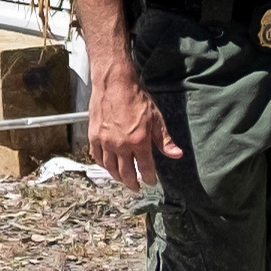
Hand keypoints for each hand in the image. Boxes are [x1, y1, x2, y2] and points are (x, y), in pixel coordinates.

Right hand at [86, 67, 176, 189]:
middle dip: (133, 183)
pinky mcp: (94, 136)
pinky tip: (108, 166)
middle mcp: (120, 145)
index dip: (149, 178)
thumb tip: (176, 155)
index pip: (145, 168)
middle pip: (126, 173)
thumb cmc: (136, 98)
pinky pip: (97, 157)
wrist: (114, 83)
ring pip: (110, 168)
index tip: (151, 182)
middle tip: (137, 187)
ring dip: (117, 177)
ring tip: (123, 179)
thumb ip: (164, 140)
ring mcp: (105, 141)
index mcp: (138, 141)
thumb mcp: (156, 118)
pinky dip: (103, 165)